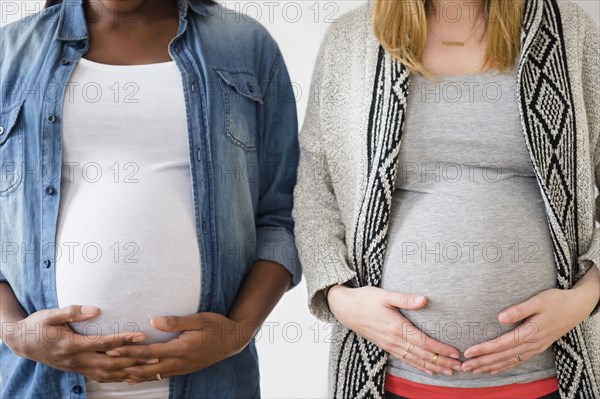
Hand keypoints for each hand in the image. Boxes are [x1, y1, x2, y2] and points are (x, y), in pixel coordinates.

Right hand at [2, 305, 150, 382]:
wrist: (22, 343)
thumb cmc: (37, 326)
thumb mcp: (49, 315)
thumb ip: (72, 312)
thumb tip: (94, 309)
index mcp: (71, 345)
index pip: (103, 343)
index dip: (123, 339)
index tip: (141, 335)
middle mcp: (76, 360)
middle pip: (110, 362)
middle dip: (134, 359)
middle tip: (154, 354)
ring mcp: (77, 367)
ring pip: (107, 373)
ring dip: (129, 370)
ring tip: (149, 367)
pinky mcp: (78, 369)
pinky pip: (101, 376)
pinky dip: (117, 377)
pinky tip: (131, 375)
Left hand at [107, 312, 252, 382]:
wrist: (233, 340)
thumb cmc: (217, 326)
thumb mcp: (199, 319)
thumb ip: (177, 321)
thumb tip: (154, 320)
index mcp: (180, 349)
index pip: (149, 353)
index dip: (129, 352)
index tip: (112, 349)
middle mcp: (178, 362)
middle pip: (145, 368)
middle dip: (124, 365)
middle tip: (105, 364)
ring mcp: (181, 368)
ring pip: (151, 375)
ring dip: (131, 374)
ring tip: (113, 374)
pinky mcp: (183, 369)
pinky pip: (159, 376)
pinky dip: (144, 377)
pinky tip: (133, 378)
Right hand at [327, 285, 461, 375]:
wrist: (344, 308)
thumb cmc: (364, 298)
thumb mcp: (384, 295)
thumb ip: (405, 299)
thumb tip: (425, 299)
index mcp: (396, 327)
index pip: (424, 342)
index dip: (441, 349)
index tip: (456, 353)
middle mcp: (394, 340)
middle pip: (423, 355)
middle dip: (442, 362)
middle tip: (460, 367)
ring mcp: (389, 345)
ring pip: (415, 360)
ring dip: (433, 367)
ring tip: (449, 372)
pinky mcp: (386, 346)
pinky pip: (405, 359)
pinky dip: (419, 366)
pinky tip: (428, 369)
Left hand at [461, 285, 597, 374]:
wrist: (576, 307)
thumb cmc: (556, 301)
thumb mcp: (538, 301)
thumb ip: (519, 310)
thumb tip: (499, 318)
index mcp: (530, 332)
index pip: (501, 344)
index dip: (484, 349)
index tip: (468, 352)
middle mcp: (532, 344)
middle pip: (502, 356)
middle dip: (482, 362)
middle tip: (464, 367)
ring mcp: (535, 348)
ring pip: (509, 361)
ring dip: (490, 366)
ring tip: (474, 370)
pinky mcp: (537, 348)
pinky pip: (518, 361)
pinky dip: (504, 367)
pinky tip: (493, 369)